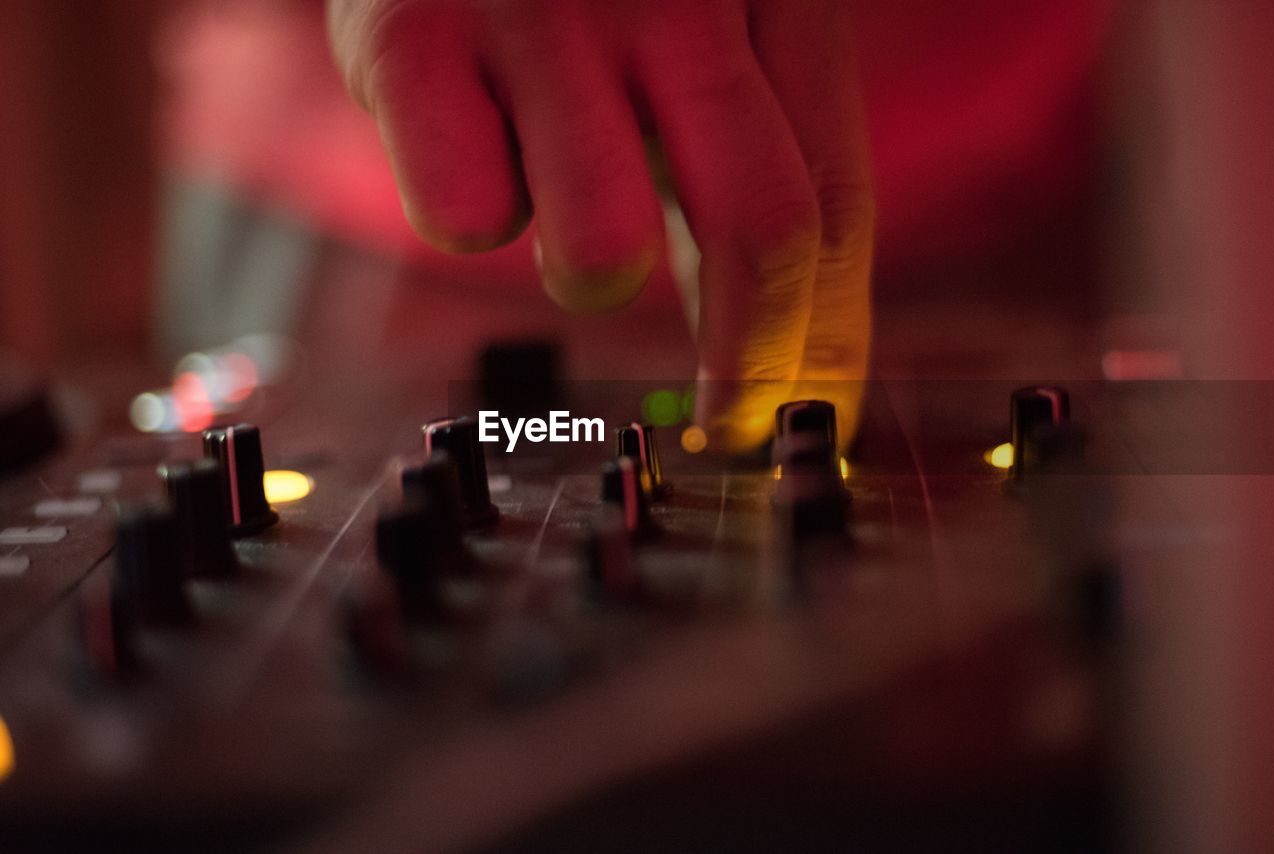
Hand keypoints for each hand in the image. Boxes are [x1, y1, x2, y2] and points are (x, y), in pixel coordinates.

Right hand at [328, 0, 872, 450]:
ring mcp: (541, 13)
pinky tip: (470, 142)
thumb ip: (746, 159)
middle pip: (764, 232)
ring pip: (603, 251)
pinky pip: (464, 219)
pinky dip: (471, 212)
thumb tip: (796, 343)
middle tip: (726, 420)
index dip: (830, 335)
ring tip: (560, 197)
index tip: (810, 414)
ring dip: (588, 268)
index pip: (836, 197)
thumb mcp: (697, 24)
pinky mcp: (411, 40)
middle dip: (751, 360)